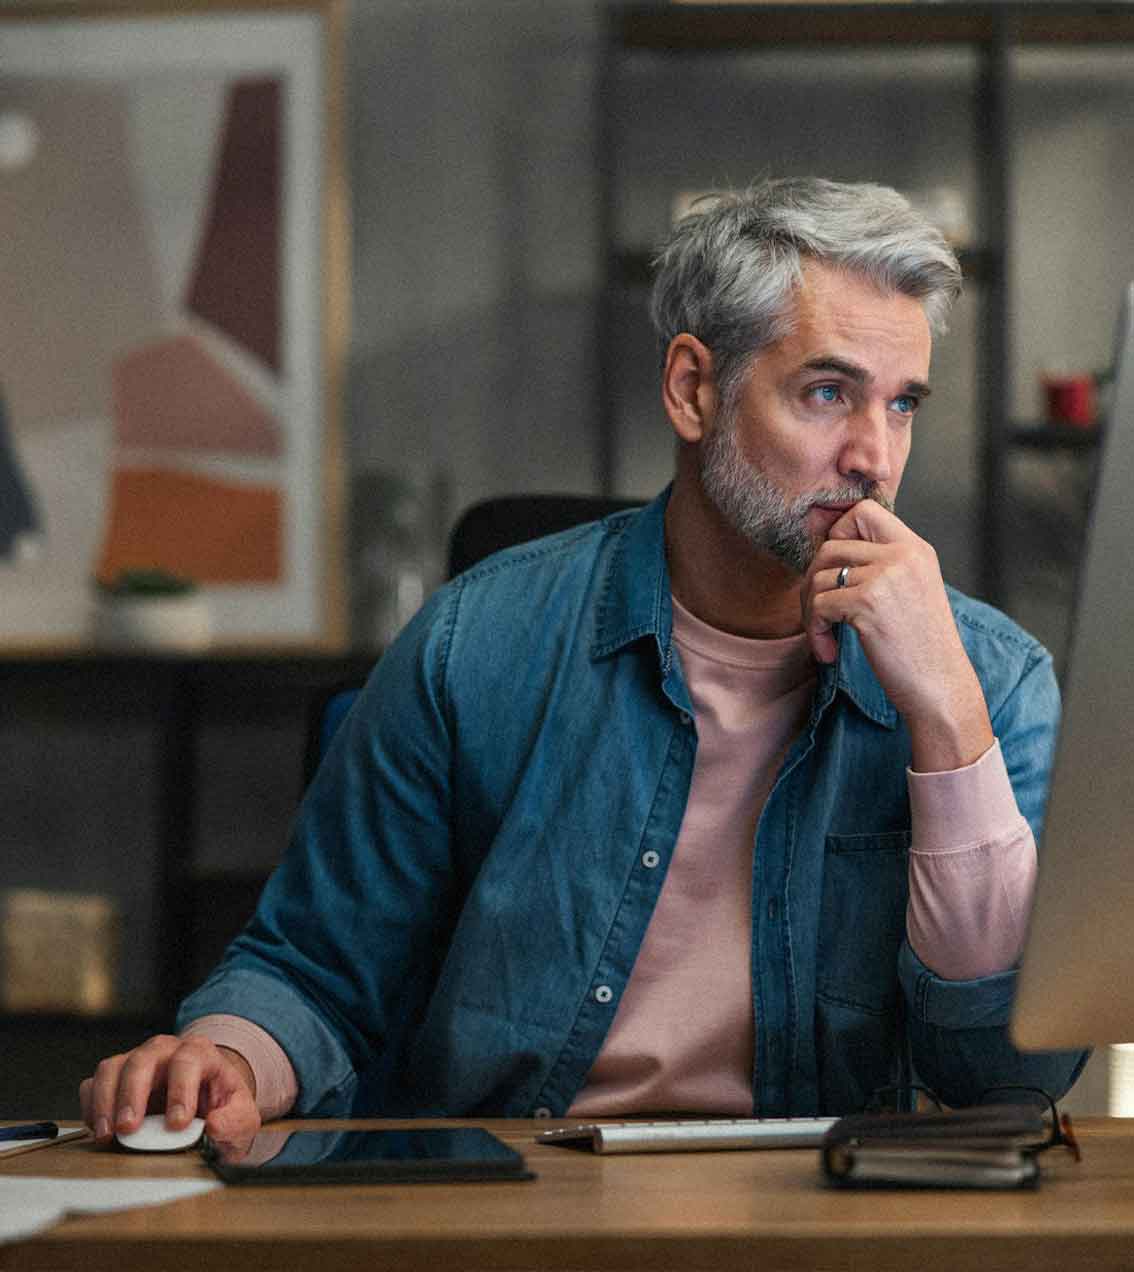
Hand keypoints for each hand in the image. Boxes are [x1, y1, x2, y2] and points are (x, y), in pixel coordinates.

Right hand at [79, 1034, 260, 1147]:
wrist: (206, 1108)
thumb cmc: (223, 1110)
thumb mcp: (241, 1118)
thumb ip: (235, 1121)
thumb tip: (215, 1125)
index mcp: (201, 1054)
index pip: (189, 1062)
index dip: (181, 1091)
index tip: (177, 1124)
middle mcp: (166, 1051)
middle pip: (144, 1059)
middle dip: (134, 1094)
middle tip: (129, 1128)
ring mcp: (137, 1062)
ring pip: (113, 1068)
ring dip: (106, 1100)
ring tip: (108, 1133)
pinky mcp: (115, 1079)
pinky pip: (94, 1084)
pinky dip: (91, 1106)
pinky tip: (99, 1129)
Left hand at [801, 499, 993, 770]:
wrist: (941, 687)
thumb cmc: (921, 649)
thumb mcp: (912, 592)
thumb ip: (883, 566)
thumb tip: (829, 550)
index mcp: (916, 549)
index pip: (863, 510)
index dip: (837, 534)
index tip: (836, 571)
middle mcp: (903, 555)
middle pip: (830, 545)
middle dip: (813, 580)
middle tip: (819, 614)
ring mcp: (886, 576)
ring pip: (818, 577)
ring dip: (811, 613)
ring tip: (825, 639)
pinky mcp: (867, 602)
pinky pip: (818, 605)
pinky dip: (815, 632)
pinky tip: (829, 652)